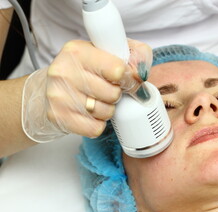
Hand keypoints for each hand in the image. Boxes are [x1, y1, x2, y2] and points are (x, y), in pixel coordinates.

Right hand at [22, 39, 152, 141]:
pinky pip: (95, 128)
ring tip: (96, 100)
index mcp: (78, 51)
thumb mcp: (108, 53)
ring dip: (107, 110)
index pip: (117, 70)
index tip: (126, 80)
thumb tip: (141, 73)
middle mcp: (64, 71)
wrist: (49, 90)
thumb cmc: (84, 71)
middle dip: (116, 94)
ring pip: (105, 112)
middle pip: (113, 93)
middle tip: (106, 90)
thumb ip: (134, 54)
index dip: (128, 78)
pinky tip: (89, 113)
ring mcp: (59, 96)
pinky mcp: (58, 117)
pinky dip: (97, 124)